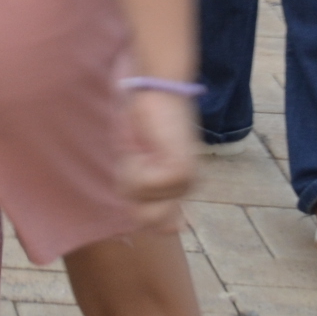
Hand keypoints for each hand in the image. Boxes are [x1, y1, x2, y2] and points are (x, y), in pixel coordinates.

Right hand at [117, 88, 197, 233]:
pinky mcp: (179, 172)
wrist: (150, 87)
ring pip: (140, 199)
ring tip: (140, 146)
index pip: (160, 224)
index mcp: (176, 185)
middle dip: (131, 189)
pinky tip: (145, 144)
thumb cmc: (138, 117)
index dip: (139, 204)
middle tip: (136, 157)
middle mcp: (185, 186)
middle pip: (145, 217)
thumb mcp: (134, 161)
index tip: (136, 165)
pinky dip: (135, 165)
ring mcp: (185, 180)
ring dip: (131, 173)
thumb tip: (172, 227)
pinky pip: (143, 184)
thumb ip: (142, 192)